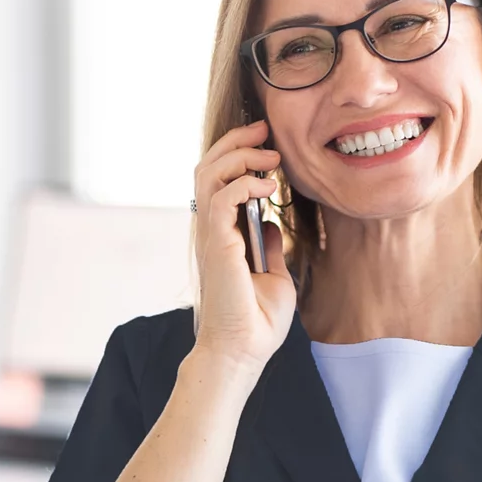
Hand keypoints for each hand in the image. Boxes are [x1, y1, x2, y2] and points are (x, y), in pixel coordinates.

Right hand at [191, 120, 293, 375]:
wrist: (244, 351)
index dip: (238, 154)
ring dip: (240, 156)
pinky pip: (222, 197)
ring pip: (208, 174)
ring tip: (270, 156)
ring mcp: (211, 236)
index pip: (218, 179)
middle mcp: (211, 230)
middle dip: (236, 141)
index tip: (267, 143)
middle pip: (208, 167)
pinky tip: (268, 188)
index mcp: (221, 234)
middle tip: (265, 130)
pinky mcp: (217, 244)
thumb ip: (268, 246)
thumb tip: (271, 222)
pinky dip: (244, 183)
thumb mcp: (274, 274)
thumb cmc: (256, 321)